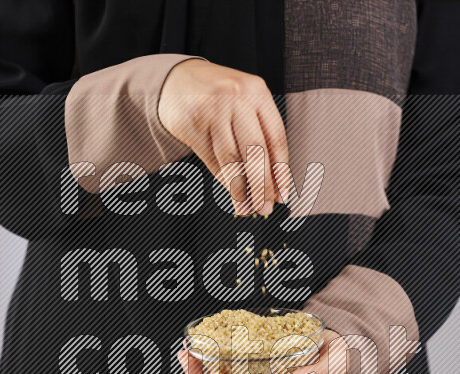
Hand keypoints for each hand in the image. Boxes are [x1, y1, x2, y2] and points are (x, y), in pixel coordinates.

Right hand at [159, 59, 290, 215]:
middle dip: (261, 185)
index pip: (276, 139)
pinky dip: (224, 181)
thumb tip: (273, 184)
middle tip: (265, 207)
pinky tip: (232, 194)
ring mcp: (213, 111)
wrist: (177, 79)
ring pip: (231, 159)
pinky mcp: (193, 124)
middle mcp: (237, 99)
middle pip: (255, 151)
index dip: (281, 171)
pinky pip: (212, 159)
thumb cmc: (219, 96)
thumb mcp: (245, 104)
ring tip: (248, 208)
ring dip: (241, 189)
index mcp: (258, 92)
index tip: (282, 194)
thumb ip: (260, 135)